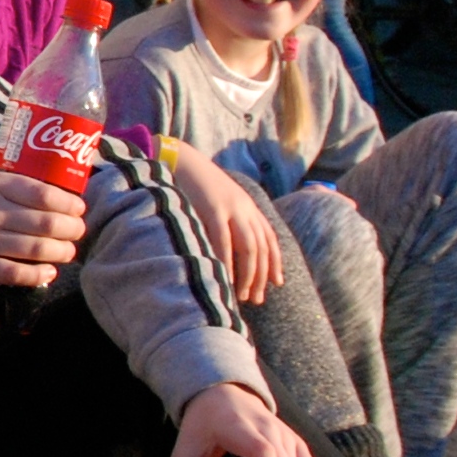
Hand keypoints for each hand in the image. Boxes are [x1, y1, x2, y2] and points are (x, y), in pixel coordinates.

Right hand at [0, 171, 83, 284]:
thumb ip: (1, 188)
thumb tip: (34, 199)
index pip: (45, 194)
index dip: (69, 204)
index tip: (78, 209)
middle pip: (48, 223)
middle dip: (72, 230)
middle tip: (78, 232)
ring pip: (37, 248)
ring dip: (61, 252)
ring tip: (68, 253)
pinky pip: (15, 273)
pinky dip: (37, 275)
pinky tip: (47, 273)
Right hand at [158, 140, 280, 306]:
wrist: (179, 157)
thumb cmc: (193, 182)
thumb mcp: (218, 199)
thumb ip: (228, 218)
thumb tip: (228, 245)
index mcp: (248, 205)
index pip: (269, 238)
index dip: (275, 262)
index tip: (276, 283)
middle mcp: (245, 207)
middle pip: (261, 247)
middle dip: (261, 276)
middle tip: (256, 299)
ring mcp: (231, 208)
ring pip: (249, 247)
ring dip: (248, 275)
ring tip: (242, 295)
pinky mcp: (213, 209)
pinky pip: (224, 241)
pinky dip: (227, 262)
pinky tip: (226, 279)